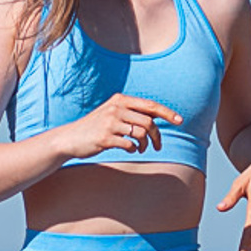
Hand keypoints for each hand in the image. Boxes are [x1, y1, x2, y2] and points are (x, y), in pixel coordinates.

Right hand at [62, 93, 183, 161]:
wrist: (70, 138)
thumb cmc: (96, 127)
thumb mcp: (112, 113)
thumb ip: (131, 112)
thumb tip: (156, 117)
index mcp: (120, 100)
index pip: (150, 105)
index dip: (168, 113)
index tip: (180, 121)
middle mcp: (116, 108)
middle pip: (148, 122)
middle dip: (157, 136)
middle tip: (157, 146)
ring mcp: (109, 122)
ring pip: (141, 133)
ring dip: (145, 144)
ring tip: (141, 149)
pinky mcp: (105, 137)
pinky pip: (129, 144)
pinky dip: (133, 149)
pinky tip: (129, 150)